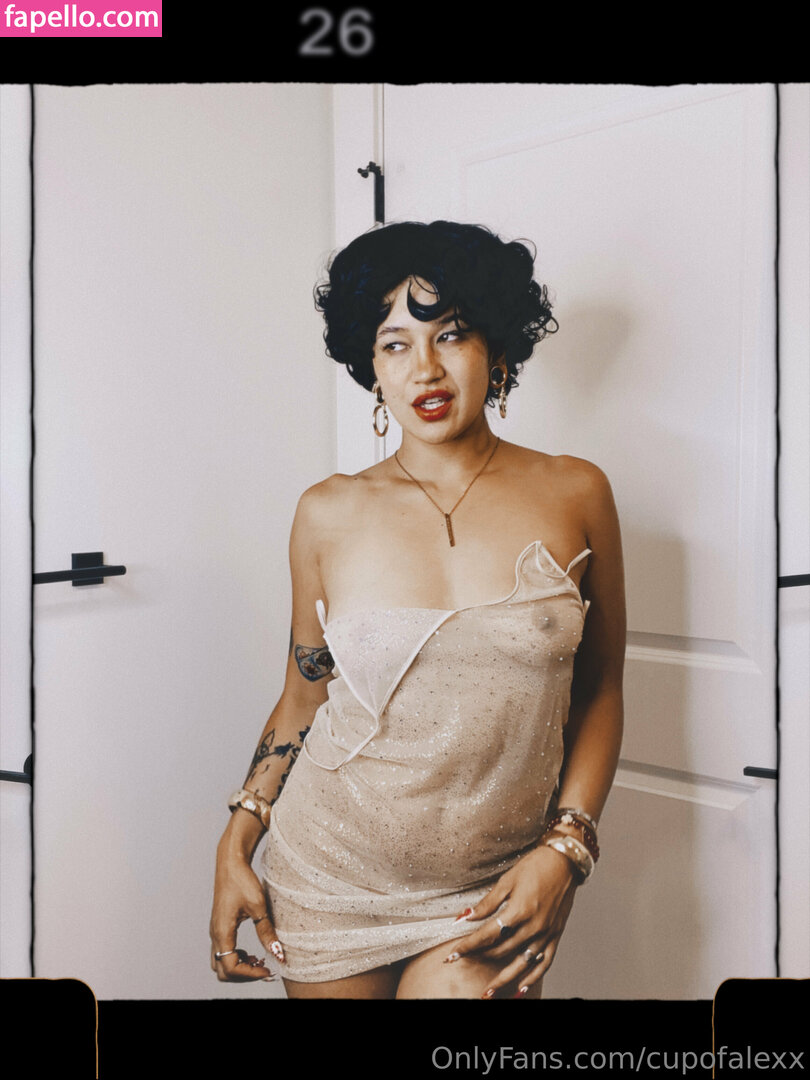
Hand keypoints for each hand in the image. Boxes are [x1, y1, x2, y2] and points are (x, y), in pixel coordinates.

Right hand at [209, 853, 284, 981]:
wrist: (231, 863)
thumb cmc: (242, 880)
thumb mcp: (258, 907)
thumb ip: (267, 932)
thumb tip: (279, 955)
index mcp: (222, 932)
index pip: (230, 967)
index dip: (250, 974)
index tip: (268, 971)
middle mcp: (215, 935)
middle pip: (222, 971)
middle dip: (243, 975)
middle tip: (264, 968)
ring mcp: (215, 931)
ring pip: (220, 963)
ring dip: (238, 967)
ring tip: (258, 960)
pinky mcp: (219, 927)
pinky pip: (223, 952)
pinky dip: (236, 958)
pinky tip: (252, 952)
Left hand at [445, 845, 578, 997]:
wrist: (564, 861)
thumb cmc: (535, 866)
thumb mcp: (507, 880)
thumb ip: (487, 903)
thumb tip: (465, 917)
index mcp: (519, 910)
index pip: (487, 935)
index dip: (468, 946)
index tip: (452, 956)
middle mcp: (534, 926)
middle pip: (502, 950)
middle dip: (481, 958)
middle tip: (465, 963)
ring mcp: (546, 933)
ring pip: (522, 963)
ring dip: (504, 979)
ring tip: (489, 993)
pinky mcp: (556, 935)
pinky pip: (545, 962)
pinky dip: (533, 977)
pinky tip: (522, 988)